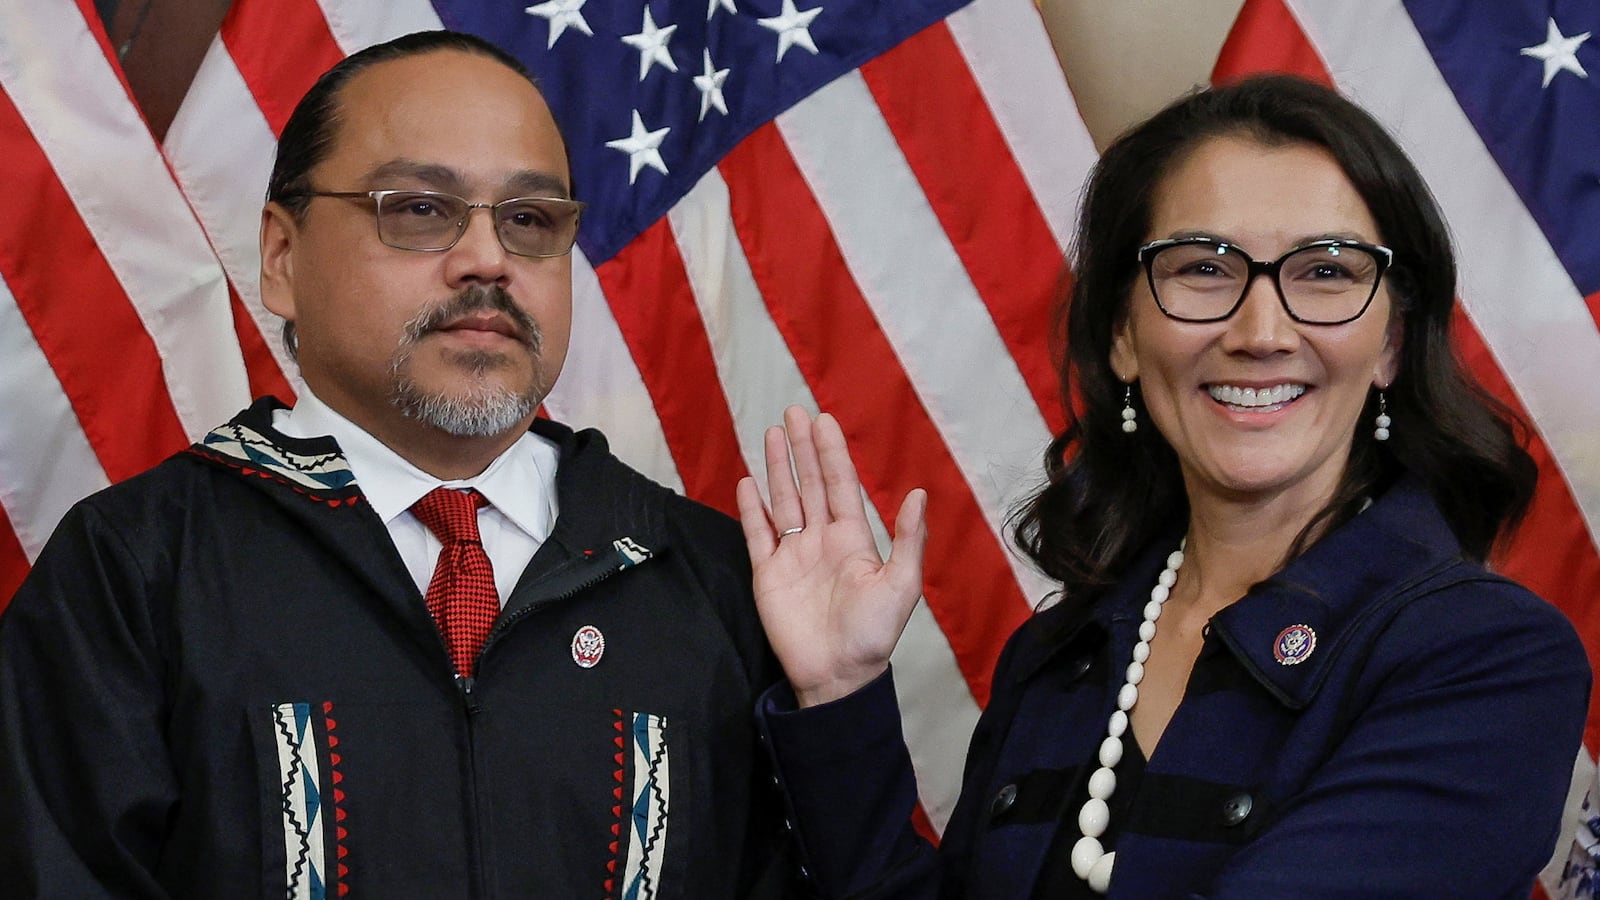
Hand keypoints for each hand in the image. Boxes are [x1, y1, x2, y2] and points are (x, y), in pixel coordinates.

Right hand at [736, 406, 926, 707]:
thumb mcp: (901, 585)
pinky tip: (747, 483)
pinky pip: (757, 534)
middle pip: (809, 484)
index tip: (823, 422)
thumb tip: (918, 494)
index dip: (832, 453)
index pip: (840, 485)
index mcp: (853, 539)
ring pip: (782, 501)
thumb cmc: (873, 635)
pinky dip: (751, 509)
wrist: (837, 675)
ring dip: (776, 469)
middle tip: (793, 413)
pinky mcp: (767, 574)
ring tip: (769, 434)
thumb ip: (907, 539)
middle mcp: (821, 540)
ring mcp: (792, 555)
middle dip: (801, 449)